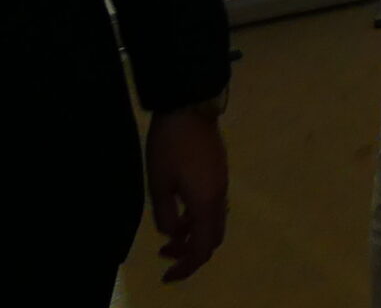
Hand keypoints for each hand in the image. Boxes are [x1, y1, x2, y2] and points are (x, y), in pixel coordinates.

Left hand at [146, 103, 228, 282]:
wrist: (190, 107)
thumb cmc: (170, 146)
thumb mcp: (159, 183)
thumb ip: (166, 215)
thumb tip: (171, 232)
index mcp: (206, 202)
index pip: (202, 248)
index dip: (186, 266)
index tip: (166, 273)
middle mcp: (219, 196)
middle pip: (212, 238)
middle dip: (190, 252)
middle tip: (166, 254)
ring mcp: (221, 182)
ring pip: (213, 222)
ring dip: (193, 234)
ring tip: (169, 234)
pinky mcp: (218, 171)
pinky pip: (212, 206)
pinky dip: (196, 219)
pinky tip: (179, 211)